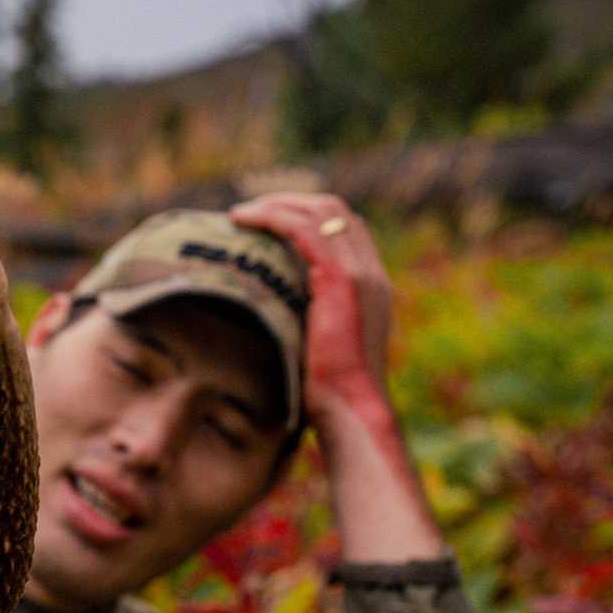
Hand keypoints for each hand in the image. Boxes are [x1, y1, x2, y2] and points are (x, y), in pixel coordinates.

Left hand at [230, 192, 392, 423]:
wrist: (351, 409)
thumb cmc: (331, 394)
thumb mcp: (319, 347)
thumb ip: (308, 321)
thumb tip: (271, 315)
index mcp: (371, 286)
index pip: (344, 229)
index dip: (306, 217)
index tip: (268, 225)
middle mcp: (371, 272)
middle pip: (335, 210)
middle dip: (290, 202)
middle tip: (250, 212)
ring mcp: (360, 272)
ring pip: (321, 211)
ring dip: (277, 205)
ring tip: (240, 214)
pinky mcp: (341, 279)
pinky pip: (304, 229)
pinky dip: (273, 217)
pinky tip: (243, 220)